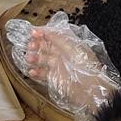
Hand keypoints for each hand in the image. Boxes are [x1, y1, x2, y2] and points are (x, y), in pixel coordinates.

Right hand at [6, 12, 120, 116]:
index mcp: (70, 45)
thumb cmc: (87, 68)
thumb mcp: (74, 49)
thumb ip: (60, 40)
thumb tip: (47, 30)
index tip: (32, 31)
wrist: (91, 90)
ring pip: (43, 60)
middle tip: (30, 45)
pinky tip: (31, 71)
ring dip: (35, 58)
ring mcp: (59, 67)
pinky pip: (43, 74)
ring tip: (29, 59)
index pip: (54, 36)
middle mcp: (63, 54)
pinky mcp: (55, 79)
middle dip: (37, 44)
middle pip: (46, 47)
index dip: (43, 33)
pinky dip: (36, 73)